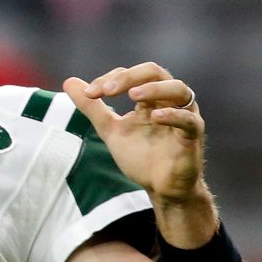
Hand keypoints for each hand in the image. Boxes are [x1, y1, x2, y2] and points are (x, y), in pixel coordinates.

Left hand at [63, 62, 204, 203]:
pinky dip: (174, 114)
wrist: (160, 188)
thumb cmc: (140, 157)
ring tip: (133, 95)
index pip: (131, 75)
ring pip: (179, 89)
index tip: (89, 94)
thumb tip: (68, 81)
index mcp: (149, 98)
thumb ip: (92, 108)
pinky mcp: (193, 136)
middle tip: (107, 91)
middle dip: (129, 77)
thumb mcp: (110, 129)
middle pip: (155, 73)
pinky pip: (189, 120)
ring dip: (154, 88)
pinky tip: (155, 116)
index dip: (110, 79)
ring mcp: (183, 116)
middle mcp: (168, 101)